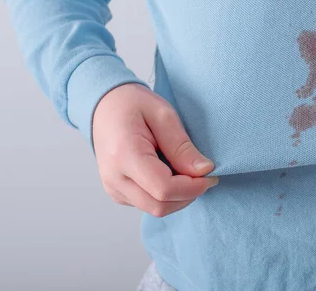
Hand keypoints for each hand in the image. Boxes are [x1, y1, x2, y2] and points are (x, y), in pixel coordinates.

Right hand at [92, 83, 218, 216]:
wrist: (105, 106)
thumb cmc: (134, 105)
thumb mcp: (164, 115)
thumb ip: (182, 146)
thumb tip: (204, 170)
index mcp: (124, 155)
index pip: (164, 188)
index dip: (192, 187)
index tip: (210, 174)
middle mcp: (114, 178)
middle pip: (160, 205)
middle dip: (189, 194)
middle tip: (203, 174)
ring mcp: (113, 188)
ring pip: (156, 209)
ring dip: (179, 197)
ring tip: (186, 170)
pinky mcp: (118, 193)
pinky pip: (148, 204)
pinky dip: (167, 195)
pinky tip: (171, 173)